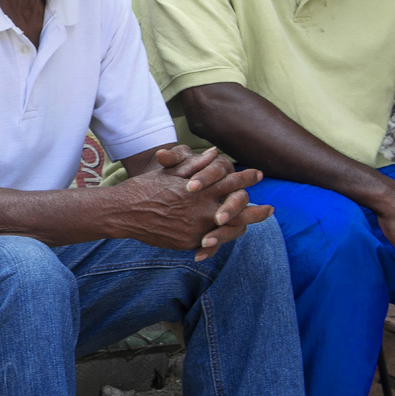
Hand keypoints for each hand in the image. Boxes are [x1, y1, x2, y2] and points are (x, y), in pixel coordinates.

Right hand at [114, 147, 272, 254]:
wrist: (124, 212)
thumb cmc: (145, 187)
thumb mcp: (170, 171)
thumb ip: (195, 164)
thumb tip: (215, 153)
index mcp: (199, 188)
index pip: (230, 181)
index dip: (246, 178)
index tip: (259, 175)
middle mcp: (201, 209)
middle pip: (239, 209)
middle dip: (257, 210)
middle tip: (271, 209)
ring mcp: (196, 228)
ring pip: (231, 229)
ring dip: (246, 226)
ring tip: (253, 227)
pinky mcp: (188, 242)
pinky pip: (213, 243)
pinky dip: (222, 239)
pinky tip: (230, 236)